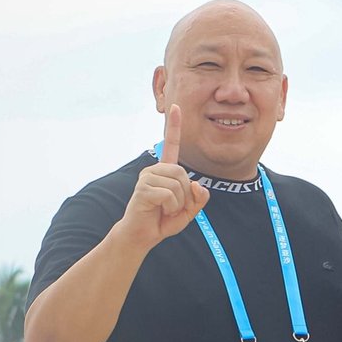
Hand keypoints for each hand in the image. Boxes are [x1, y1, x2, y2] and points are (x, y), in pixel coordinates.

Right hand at [117, 105, 210, 252]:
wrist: (142, 235)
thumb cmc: (163, 220)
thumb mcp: (189, 210)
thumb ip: (199, 198)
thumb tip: (197, 185)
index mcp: (165, 171)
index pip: (171, 144)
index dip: (174, 126)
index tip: (175, 106)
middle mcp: (154, 170)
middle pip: (184, 174)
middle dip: (186, 196)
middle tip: (172, 206)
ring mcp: (146, 178)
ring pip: (178, 185)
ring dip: (178, 203)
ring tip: (164, 209)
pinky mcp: (142, 188)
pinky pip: (170, 195)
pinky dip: (171, 207)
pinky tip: (159, 210)